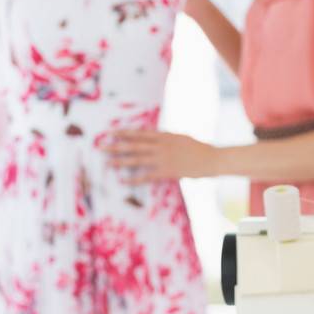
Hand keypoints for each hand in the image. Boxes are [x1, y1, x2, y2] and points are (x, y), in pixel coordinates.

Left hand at [102, 130, 217, 182]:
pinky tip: (123, 181)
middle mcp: (161, 146)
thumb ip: (166, 138)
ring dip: (120, 161)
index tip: (111, 132)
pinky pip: (146, 176)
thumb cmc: (198, 148)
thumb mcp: (180, 137)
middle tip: (100, 147)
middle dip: (116, 146)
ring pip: (137, 160)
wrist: (212, 159)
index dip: (124, 133)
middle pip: (133, 146)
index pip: (139, 134)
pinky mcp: (167, 172)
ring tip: (107, 163)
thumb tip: (154, 137)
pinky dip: (134, 179)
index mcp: (164, 136)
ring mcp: (163, 159)